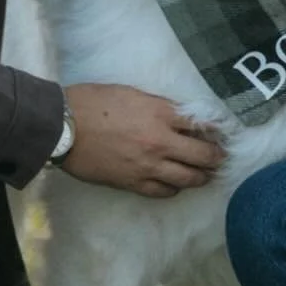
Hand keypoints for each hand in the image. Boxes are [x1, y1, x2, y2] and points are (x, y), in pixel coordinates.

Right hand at [58, 83, 225, 197]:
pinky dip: (175, 188)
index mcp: (160, 114)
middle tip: (222, 157)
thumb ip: (158, 106)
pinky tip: (176, 184)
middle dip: (217, 157)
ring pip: (188, 178)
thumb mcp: (131, 94)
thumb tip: (178, 117)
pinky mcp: (133, 183)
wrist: (63, 127)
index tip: (223, 133)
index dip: (216, 130)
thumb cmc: (92, 102)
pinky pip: (164, 191)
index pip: (201, 124)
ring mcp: (148, 166)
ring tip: (207, 174)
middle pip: (203, 156)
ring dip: (202, 176)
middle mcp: (160, 142)